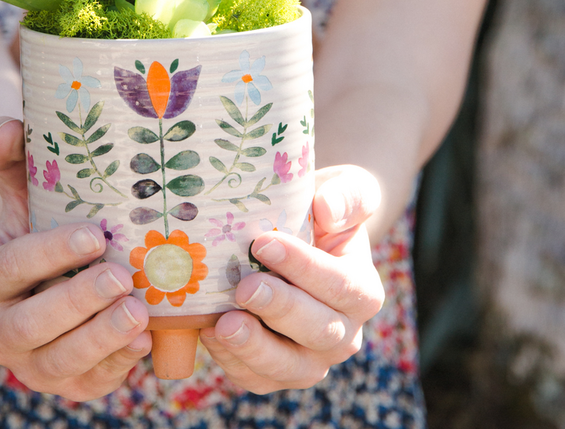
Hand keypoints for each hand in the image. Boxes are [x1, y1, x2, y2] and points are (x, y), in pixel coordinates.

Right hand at [0, 117, 151, 400]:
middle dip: (75, 303)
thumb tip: (8, 127)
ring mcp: (32, 364)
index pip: (8, 268)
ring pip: (56, 364)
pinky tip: (145, 344)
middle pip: (27, 325)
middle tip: (123, 278)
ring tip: (140, 313)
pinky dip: (116, 367)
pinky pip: (88, 384)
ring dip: (99, 340)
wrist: (52, 279)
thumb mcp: (26, 192)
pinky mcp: (68, 385)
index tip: (94, 235)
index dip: (48, 254)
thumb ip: (13, 157)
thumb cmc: (42, 227)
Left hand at [199, 164, 384, 393]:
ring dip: (255, 348)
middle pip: (320, 332)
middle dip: (279, 309)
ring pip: (290, 367)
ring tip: (223, 324)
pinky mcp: (275, 373)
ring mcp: (310, 359)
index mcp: (362, 291)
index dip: (304, 268)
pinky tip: (208, 332)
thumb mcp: (344, 190)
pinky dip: (232, 361)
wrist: (294, 241)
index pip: (341, 285)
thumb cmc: (320, 214)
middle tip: (243, 287)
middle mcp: (344, 333)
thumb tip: (328, 209)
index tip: (264, 243)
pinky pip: (256, 378)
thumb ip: (348, 196)